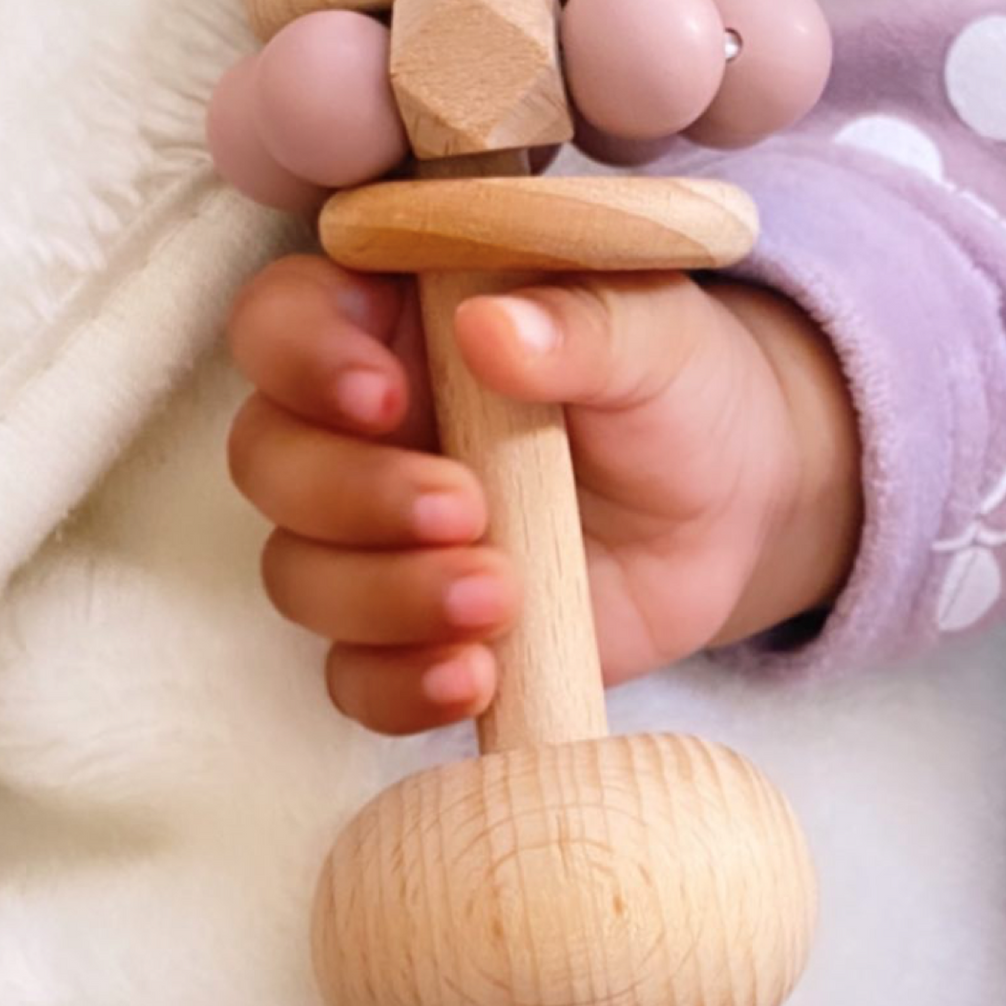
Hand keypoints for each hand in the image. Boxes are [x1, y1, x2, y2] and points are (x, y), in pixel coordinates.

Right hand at [224, 254, 860, 734]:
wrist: (738, 505)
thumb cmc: (678, 386)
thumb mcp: (654, 333)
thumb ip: (578, 323)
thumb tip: (491, 327)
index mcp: (392, 320)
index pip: (280, 320)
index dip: (302, 358)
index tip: (384, 396)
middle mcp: (358, 428)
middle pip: (267, 459)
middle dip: (351, 494)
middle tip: (466, 509)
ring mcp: (376, 537)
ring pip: (298, 574)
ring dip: (383, 595)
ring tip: (498, 595)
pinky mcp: (411, 633)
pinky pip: (352, 677)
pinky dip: (400, 685)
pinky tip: (478, 675)